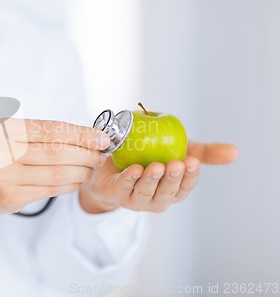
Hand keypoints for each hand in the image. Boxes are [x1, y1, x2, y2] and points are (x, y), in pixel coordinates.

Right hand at [0, 119, 110, 226]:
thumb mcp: (3, 133)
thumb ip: (36, 133)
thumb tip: (80, 134)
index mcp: (4, 130)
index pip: (52, 130)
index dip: (81, 134)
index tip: (101, 137)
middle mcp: (4, 152)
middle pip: (58, 152)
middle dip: (86, 153)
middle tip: (99, 153)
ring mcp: (7, 177)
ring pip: (58, 173)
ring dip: (82, 171)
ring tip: (90, 167)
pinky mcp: (12, 197)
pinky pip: (51, 190)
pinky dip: (69, 184)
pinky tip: (76, 180)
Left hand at [79, 141, 238, 213]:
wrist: (113, 161)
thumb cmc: (152, 157)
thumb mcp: (180, 150)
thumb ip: (205, 153)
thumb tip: (235, 152)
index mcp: (175, 190)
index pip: (186, 186)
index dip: (190, 176)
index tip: (193, 161)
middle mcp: (158, 198)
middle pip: (168, 192)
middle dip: (173, 179)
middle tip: (177, 164)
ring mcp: (137, 199)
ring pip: (146, 192)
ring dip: (152, 180)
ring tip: (156, 166)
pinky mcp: (117, 194)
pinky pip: (124, 187)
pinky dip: (129, 179)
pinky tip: (134, 169)